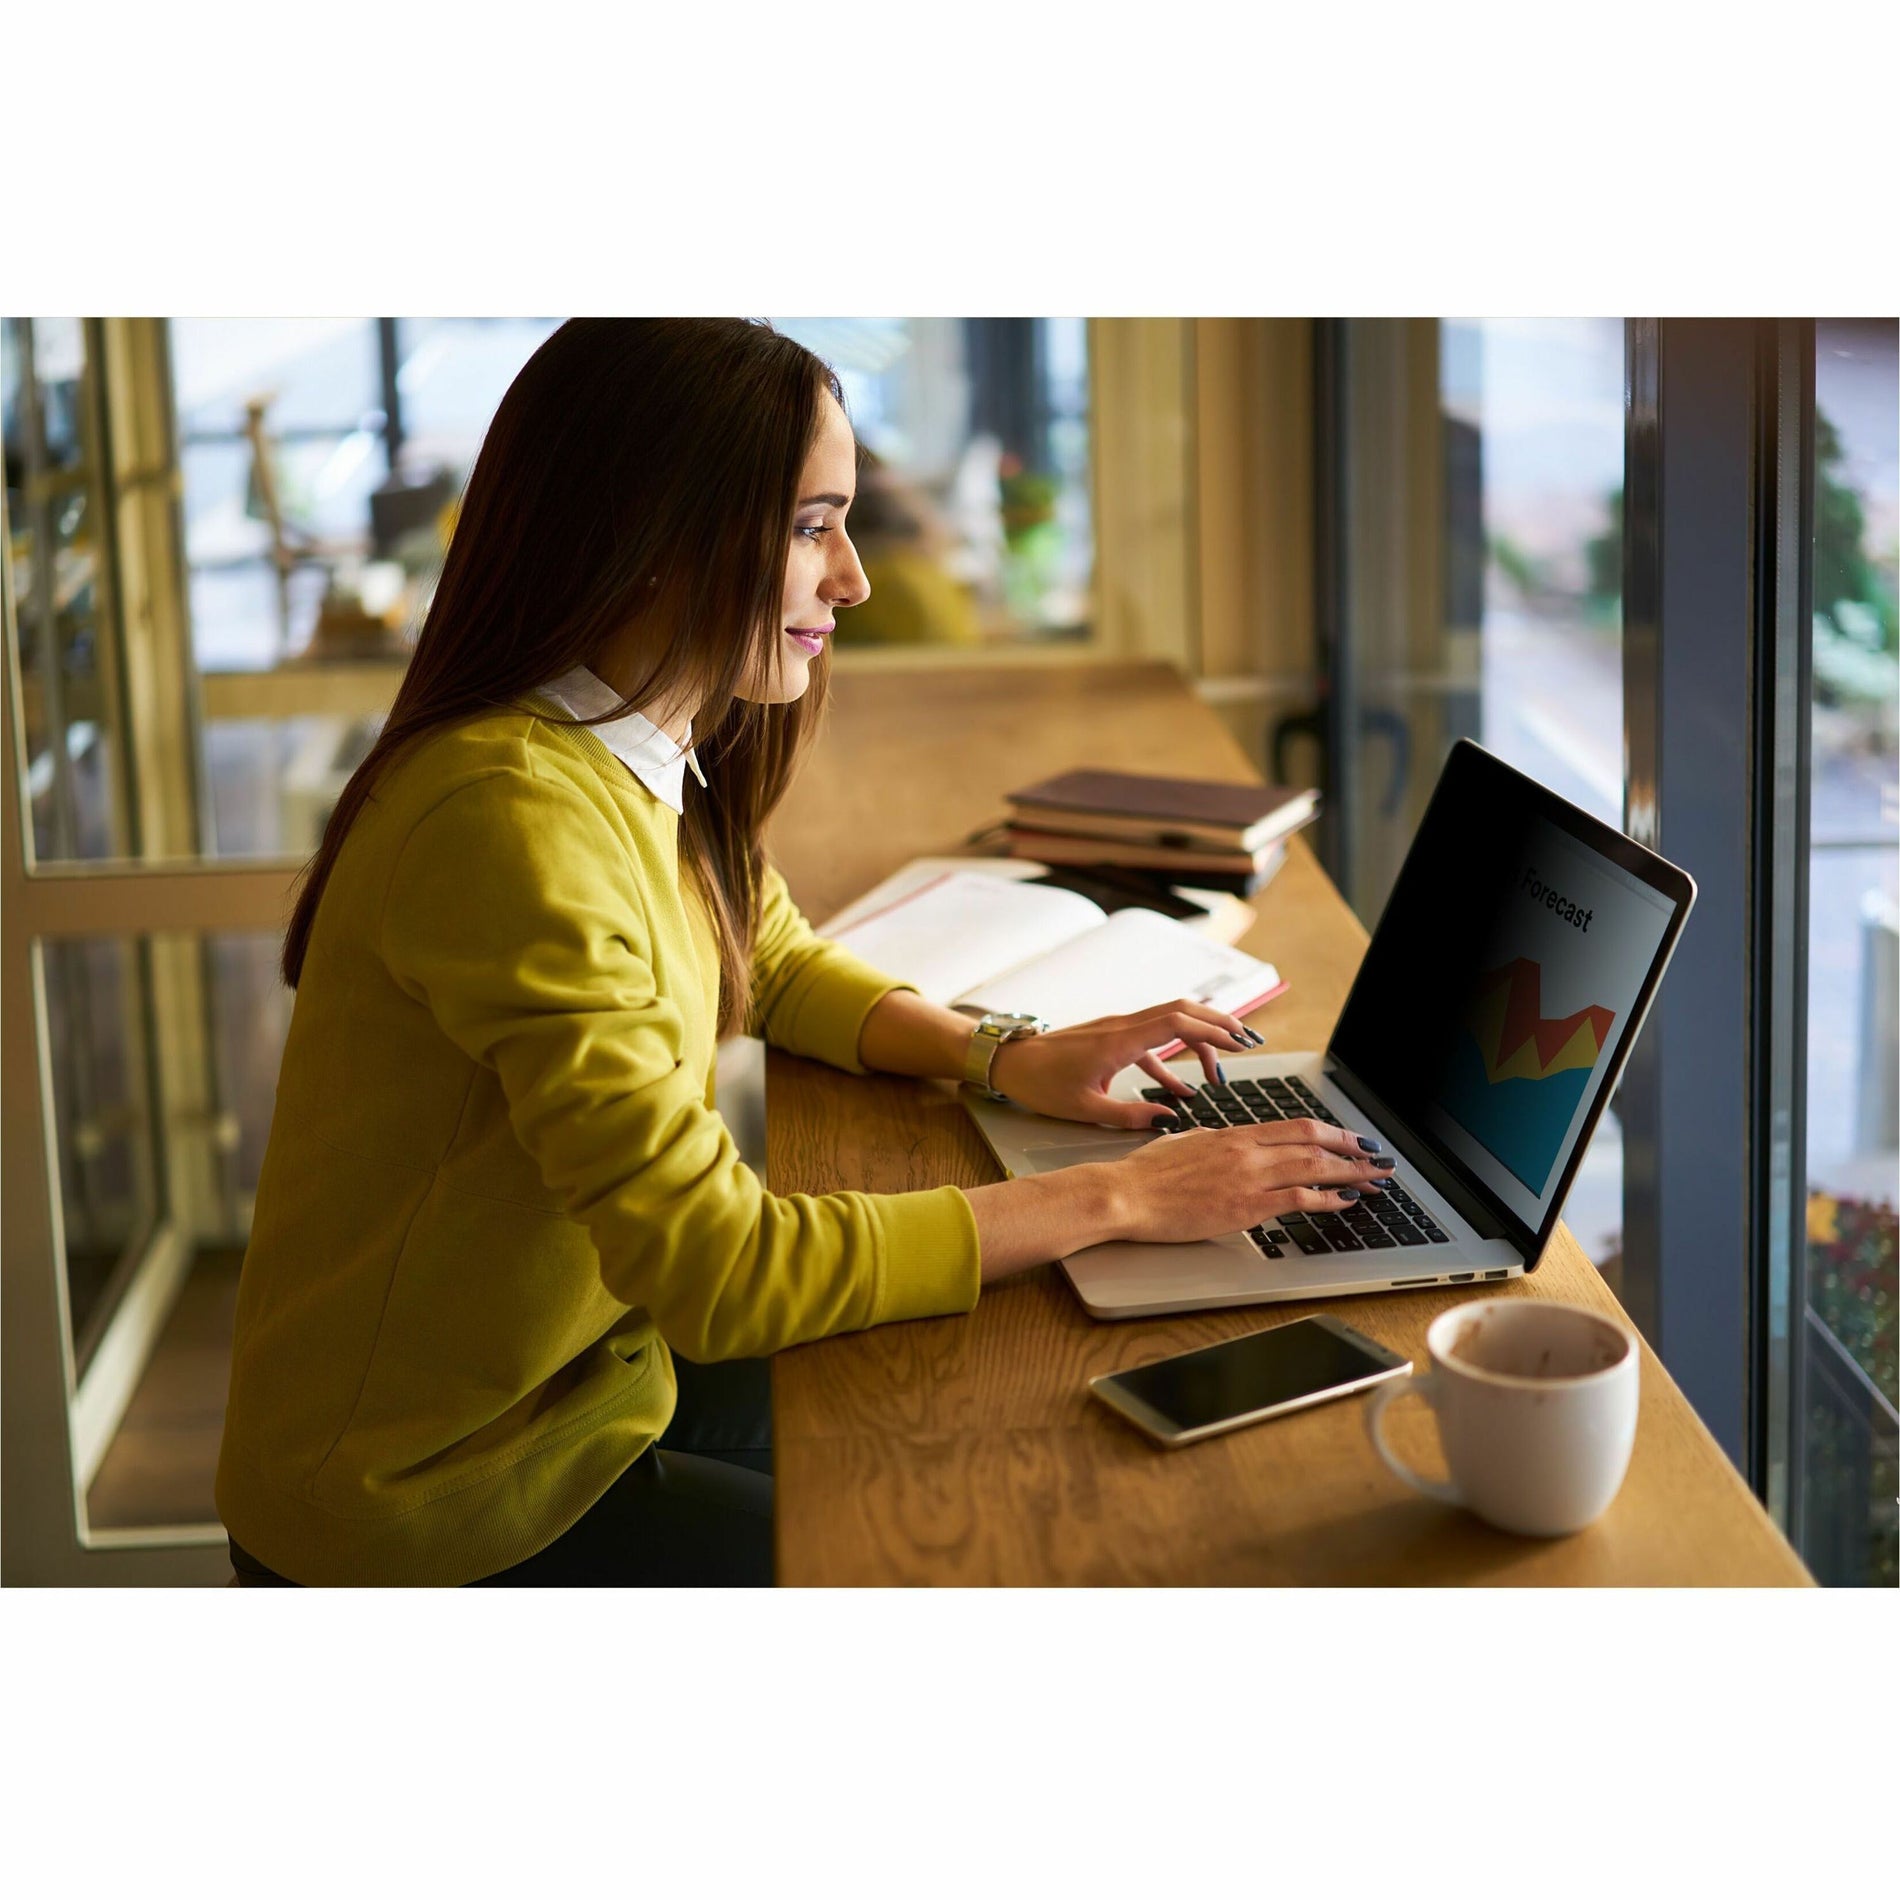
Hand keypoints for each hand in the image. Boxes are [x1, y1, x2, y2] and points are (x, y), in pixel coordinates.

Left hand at [985, 998, 1265, 1129]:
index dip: (1212, 1030)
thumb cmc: (1039, 1081)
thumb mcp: (1085, 1108)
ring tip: (1220, 1071)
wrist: (1009, 1061)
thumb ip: (1129, 1117)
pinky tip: (1182, 1089)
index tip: (1239, 1044)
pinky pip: (1151, 1042)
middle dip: (1218, 1024)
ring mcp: (1118, 1029)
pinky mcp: (1112, 1038)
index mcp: (1120, 1041)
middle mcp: (1123, 1027)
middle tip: (1247, 1043)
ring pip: (1170, 1022)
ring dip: (1198, 1039)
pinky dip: (1172, 1060)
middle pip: (1182, 1011)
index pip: (1177, 1024)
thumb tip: (1166, 1122)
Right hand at [1101, 1118, 1393, 1243]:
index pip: (1296, 1127)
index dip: (1333, 1132)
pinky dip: (1328, 1199)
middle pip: (1315, 1142)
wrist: (1125, 1193)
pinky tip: (1346, 1202)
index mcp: (1234, 1134)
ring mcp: (1248, 1177)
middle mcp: (1247, 1150)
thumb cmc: (1146, 1173)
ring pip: (1314, 1166)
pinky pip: (1298, 1199)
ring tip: (1375, 1180)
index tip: (1353, 1140)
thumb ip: (1215, 1142)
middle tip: (1378, 1158)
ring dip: (1352, 1173)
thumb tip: (1229, 1143)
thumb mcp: (1186, 1143)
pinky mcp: (1244, 1206)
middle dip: (1354, 1150)